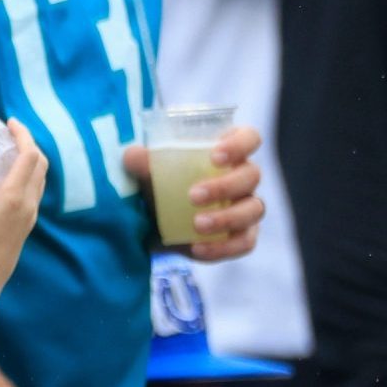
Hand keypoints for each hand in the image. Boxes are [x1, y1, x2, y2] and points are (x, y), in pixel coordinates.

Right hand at [0, 120, 46, 305]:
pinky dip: (27, 178)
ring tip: (9, 153)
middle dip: (29, 145)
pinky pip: (33, 194)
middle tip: (10, 134)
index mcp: (16, 196)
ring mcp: (29, 217)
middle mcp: (28, 205)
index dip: (23, 135)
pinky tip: (7, 182)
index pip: (30, 156)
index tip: (10, 123)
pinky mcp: (24, 227)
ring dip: (30, 162)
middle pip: (40, 166)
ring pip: (39, 181)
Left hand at [122, 126, 263, 260]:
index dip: (239, 144)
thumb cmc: (162, 185)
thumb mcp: (149, 173)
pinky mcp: (243, 235)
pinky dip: (222, 247)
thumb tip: (133, 155)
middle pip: (251, 175)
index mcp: (228, 152)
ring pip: (253, 210)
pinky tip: (197, 248)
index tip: (215, 156)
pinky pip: (244, 242)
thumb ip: (142, 163)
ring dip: (226, 218)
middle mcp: (244, 177)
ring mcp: (247, 207)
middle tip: (193, 196)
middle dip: (224, 186)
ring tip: (196, 224)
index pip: (249, 138)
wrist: (156, 225)